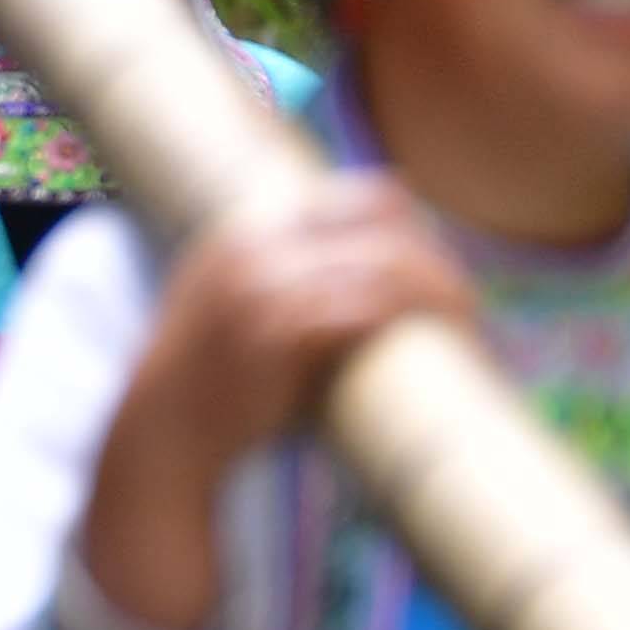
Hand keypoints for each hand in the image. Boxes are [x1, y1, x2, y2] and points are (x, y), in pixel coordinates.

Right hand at [87, 176, 475, 629]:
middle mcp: (253, 243)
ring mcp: (264, 282)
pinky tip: (440, 343)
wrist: (161, 434)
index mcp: (245, 229)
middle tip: (465, 301)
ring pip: (385, 265)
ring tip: (468, 325)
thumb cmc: (215, 382)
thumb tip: (374, 279)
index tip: (438, 267)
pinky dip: (414, 320)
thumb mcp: (238, 306)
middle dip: (434, 257)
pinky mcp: (280, 328)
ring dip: (439, 292)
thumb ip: (290, 277)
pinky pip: (370, 308)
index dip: (412, 227)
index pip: (361, 195)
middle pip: (382, 222)